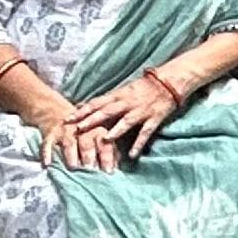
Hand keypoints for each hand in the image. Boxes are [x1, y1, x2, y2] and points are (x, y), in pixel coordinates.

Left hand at [66, 72, 186, 167]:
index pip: (97, 103)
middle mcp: (128, 102)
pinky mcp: (154, 118)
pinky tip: (132, 155)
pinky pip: (145, 132)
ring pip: (126, 122)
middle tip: (77, 129)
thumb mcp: (123, 90)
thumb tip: (85, 106)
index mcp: (119, 94)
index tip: (67, 119)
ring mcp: (141, 111)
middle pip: (107, 112)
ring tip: (104, 141)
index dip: (82, 111)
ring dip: (115, 131)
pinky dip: (139, 144)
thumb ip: (107, 100)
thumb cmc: (145, 86)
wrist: (170, 81)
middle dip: (92, 120)